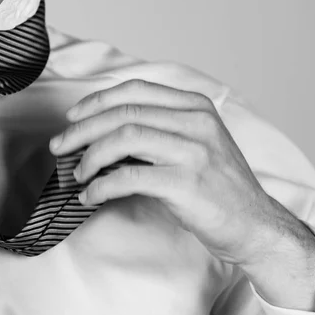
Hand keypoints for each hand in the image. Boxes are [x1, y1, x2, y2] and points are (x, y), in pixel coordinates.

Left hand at [49, 71, 285, 265]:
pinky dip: (101, 186)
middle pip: (123, 113)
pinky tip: (91, 195)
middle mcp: (195, 122)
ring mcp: (193, 151)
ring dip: (90, 157)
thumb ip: (158, 130)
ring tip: (77, 174)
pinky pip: (128, 177)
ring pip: (123, 138)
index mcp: (195, 107)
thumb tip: (101, 133)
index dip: (97, 101)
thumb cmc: (217, 187)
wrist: (253, 224)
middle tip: (60, 146)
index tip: (72, 117)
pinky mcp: (186, 183)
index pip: (135, 90)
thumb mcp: (195, 144)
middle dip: (82, 129)